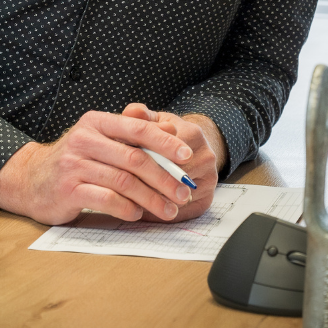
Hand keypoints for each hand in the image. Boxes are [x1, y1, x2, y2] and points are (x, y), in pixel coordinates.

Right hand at [0, 110, 195, 225]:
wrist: (30, 179)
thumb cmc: (75, 159)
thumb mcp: (101, 139)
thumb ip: (132, 134)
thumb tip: (172, 131)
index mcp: (96, 122)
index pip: (137, 128)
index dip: (165, 142)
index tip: (187, 155)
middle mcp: (84, 140)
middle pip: (134, 158)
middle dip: (164, 177)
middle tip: (183, 191)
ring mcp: (73, 165)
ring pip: (123, 181)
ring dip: (151, 198)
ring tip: (168, 209)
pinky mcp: (67, 191)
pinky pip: (106, 199)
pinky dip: (127, 208)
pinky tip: (138, 213)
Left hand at [121, 104, 225, 220]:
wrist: (193, 148)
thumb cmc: (168, 136)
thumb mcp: (155, 120)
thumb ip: (141, 115)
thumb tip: (131, 112)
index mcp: (193, 135)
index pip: (164, 153)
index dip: (139, 161)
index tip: (118, 167)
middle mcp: (206, 158)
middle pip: (170, 178)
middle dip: (143, 183)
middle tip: (118, 189)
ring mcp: (209, 182)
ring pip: (174, 198)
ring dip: (151, 202)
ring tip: (125, 202)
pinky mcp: (206, 202)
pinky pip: (180, 214)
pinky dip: (159, 215)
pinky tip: (140, 211)